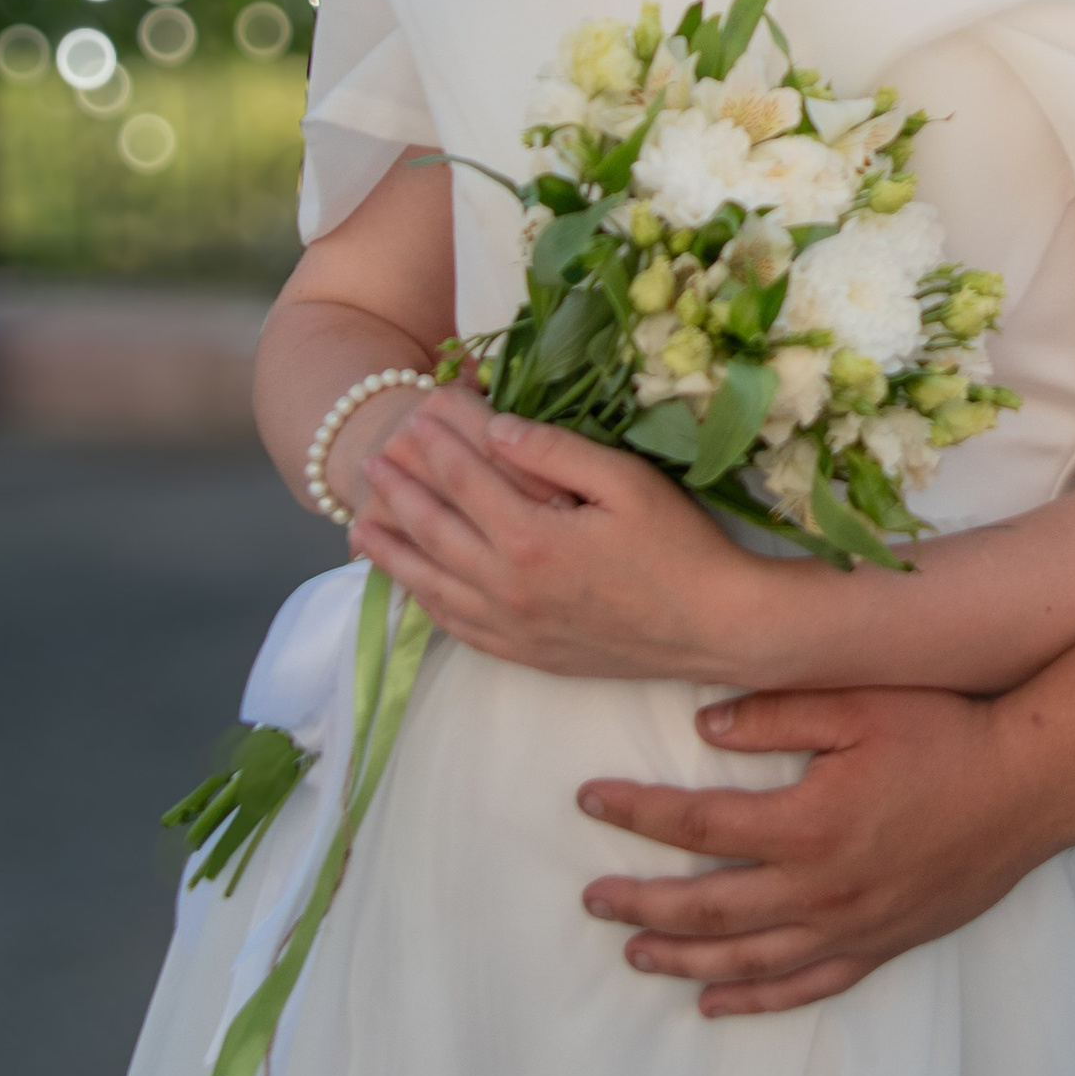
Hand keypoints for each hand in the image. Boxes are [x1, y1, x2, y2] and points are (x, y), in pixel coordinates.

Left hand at [352, 394, 764, 682]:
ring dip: (394, 554)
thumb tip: (496, 429)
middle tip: (370, 464)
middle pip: (436, 532)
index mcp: (532, 540)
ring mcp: (513, 628)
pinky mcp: (525, 655)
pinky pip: (456, 628)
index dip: (435, 448)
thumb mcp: (627, 482)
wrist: (714, 627)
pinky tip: (412, 588)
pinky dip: (424, 603)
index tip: (412, 420)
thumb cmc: (680, 546)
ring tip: (360, 528)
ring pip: (433, 586)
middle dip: (400, 494)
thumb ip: (557, 453)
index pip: (465, 482)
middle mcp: (509, 589)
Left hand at [578, 684, 1047, 1014]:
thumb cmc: (948, 734)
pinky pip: (805, 986)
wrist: (1030, 787)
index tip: (590, 802)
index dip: (636, 814)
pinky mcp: (880, 946)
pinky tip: (714, 1002)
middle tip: (592, 899)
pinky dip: (754, 1000)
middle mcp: (820, 888)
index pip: (697, 825)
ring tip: (634, 954)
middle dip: (641, 905)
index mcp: (807, 823)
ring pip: (747, 960)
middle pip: (707, 909)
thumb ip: (777, 712)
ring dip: (682, 960)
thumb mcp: (859, 702)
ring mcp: (850, 927)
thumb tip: (701, 727)